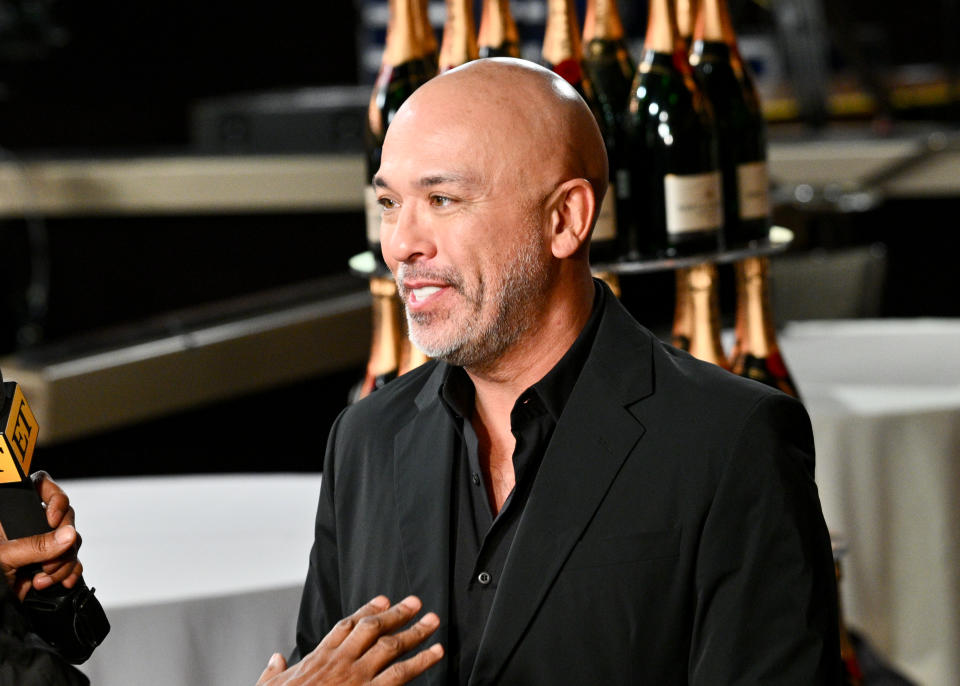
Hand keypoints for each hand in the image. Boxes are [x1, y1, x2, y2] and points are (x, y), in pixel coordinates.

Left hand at [0, 470, 83, 599]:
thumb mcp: (5, 556)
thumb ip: (36, 544)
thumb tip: (69, 534)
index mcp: (11, 516)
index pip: (40, 485)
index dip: (54, 495)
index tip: (52, 517)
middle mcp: (28, 526)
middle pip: (63, 516)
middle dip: (61, 541)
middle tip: (48, 558)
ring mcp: (41, 546)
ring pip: (70, 541)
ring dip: (62, 562)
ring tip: (42, 577)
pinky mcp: (50, 565)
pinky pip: (73, 561)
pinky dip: (70, 572)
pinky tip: (61, 581)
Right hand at [256, 595, 443, 685]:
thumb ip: (274, 672)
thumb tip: (275, 659)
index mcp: (319, 658)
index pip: (347, 626)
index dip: (367, 610)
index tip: (383, 600)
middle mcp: (341, 662)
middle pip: (374, 629)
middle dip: (397, 615)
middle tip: (417, 602)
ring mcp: (357, 678)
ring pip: (391, 648)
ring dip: (415, 633)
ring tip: (434, 622)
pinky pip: (400, 675)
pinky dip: (420, 663)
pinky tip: (436, 654)